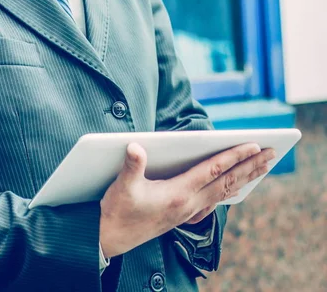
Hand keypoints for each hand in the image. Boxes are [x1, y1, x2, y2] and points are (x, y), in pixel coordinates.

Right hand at [99, 142, 275, 257]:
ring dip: (245, 178)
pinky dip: (230, 191)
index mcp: (178, 194)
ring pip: (224, 193)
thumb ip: (132, 165)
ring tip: (262, 167)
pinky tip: (233, 188)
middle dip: (251, 166)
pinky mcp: (183, 216)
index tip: (254, 145)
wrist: (112, 239)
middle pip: (227, 182)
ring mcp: (188, 212)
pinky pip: (215, 201)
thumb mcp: (122, 187)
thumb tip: (136, 146)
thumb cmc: (118, 211)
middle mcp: (189, 205)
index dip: (233, 156)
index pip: (213, 171)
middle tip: (273, 153)